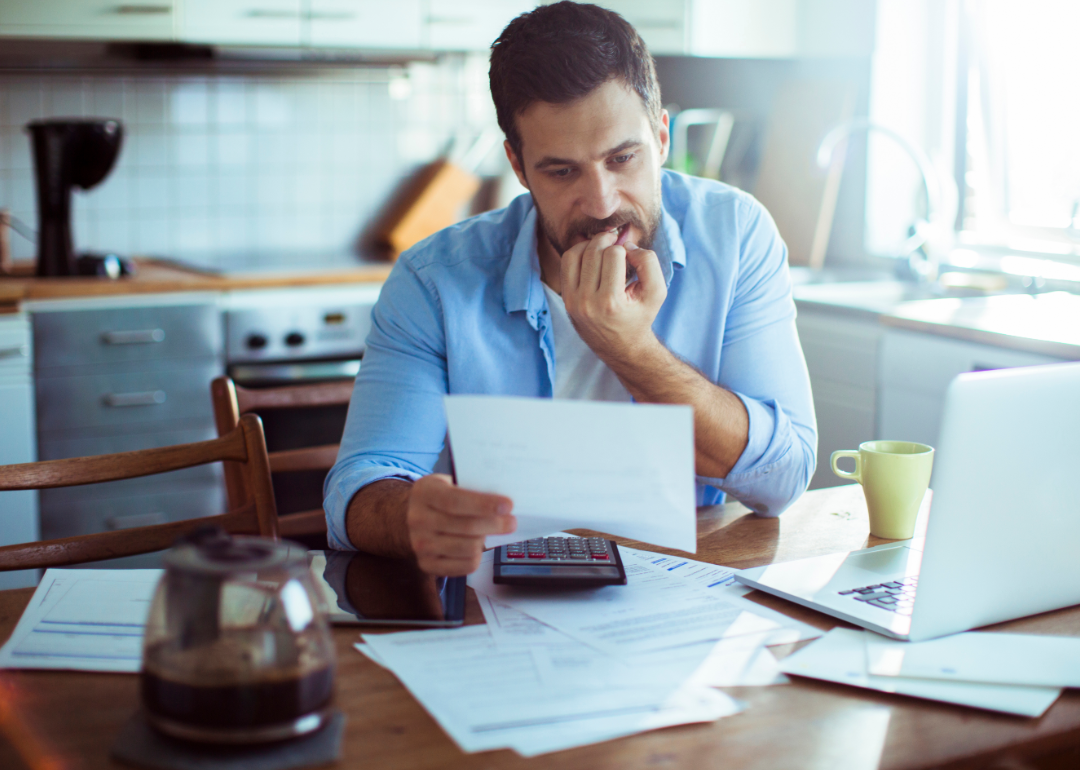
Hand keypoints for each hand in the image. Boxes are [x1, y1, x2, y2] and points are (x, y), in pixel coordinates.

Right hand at [406, 474, 515, 575]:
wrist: (411, 517)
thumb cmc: (440, 498)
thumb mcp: (449, 482)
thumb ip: (471, 489)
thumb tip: (503, 503)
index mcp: (424, 493)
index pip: (456, 501)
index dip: (484, 505)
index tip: (508, 505)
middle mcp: (418, 520)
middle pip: (467, 527)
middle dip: (495, 525)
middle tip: (511, 522)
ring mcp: (420, 545)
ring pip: (469, 548)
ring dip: (486, 540)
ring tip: (489, 532)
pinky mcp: (428, 564)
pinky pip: (466, 565)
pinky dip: (479, 556)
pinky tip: (478, 545)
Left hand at [560, 229, 666, 364]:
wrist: (621, 346)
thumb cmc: (640, 316)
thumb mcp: (657, 292)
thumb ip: (648, 263)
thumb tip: (627, 245)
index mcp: (610, 302)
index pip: (613, 254)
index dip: (626, 250)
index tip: (631, 259)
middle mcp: (587, 303)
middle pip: (594, 251)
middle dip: (608, 242)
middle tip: (617, 244)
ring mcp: (572, 301)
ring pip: (576, 253)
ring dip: (591, 244)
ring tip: (604, 248)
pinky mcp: (565, 298)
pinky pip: (566, 263)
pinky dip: (578, 252)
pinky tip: (591, 255)